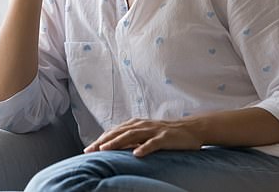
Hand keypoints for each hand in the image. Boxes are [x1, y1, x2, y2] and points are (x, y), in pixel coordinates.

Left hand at [84, 118, 202, 157]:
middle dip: (103, 141)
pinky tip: (136, 154)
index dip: (101, 139)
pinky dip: (144, 148)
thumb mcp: (146, 134)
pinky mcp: (165, 137)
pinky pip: (153, 143)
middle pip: (119, 132)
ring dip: (117, 142)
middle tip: (90, 150)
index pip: (115, 131)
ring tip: (105, 150)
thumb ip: (132, 139)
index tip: (88, 149)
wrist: (190, 129)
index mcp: (136, 124)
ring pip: (132, 135)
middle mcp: (142, 125)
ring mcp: (154, 130)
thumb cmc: (166, 134)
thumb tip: (114, 148)